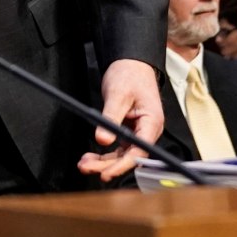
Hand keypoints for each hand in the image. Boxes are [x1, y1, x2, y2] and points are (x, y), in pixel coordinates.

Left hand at [77, 57, 165, 180]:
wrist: (130, 64)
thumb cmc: (130, 75)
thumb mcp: (118, 94)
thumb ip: (110, 117)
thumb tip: (103, 139)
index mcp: (152, 122)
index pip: (139, 151)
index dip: (123, 165)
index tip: (106, 172)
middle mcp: (147, 131)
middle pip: (129, 157)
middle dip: (108, 165)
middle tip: (87, 168)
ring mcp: (138, 132)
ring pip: (122, 155)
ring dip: (103, 162)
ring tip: (84, 164)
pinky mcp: (129, 132)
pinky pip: (118, 149)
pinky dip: (104, 154)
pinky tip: (90, 157)